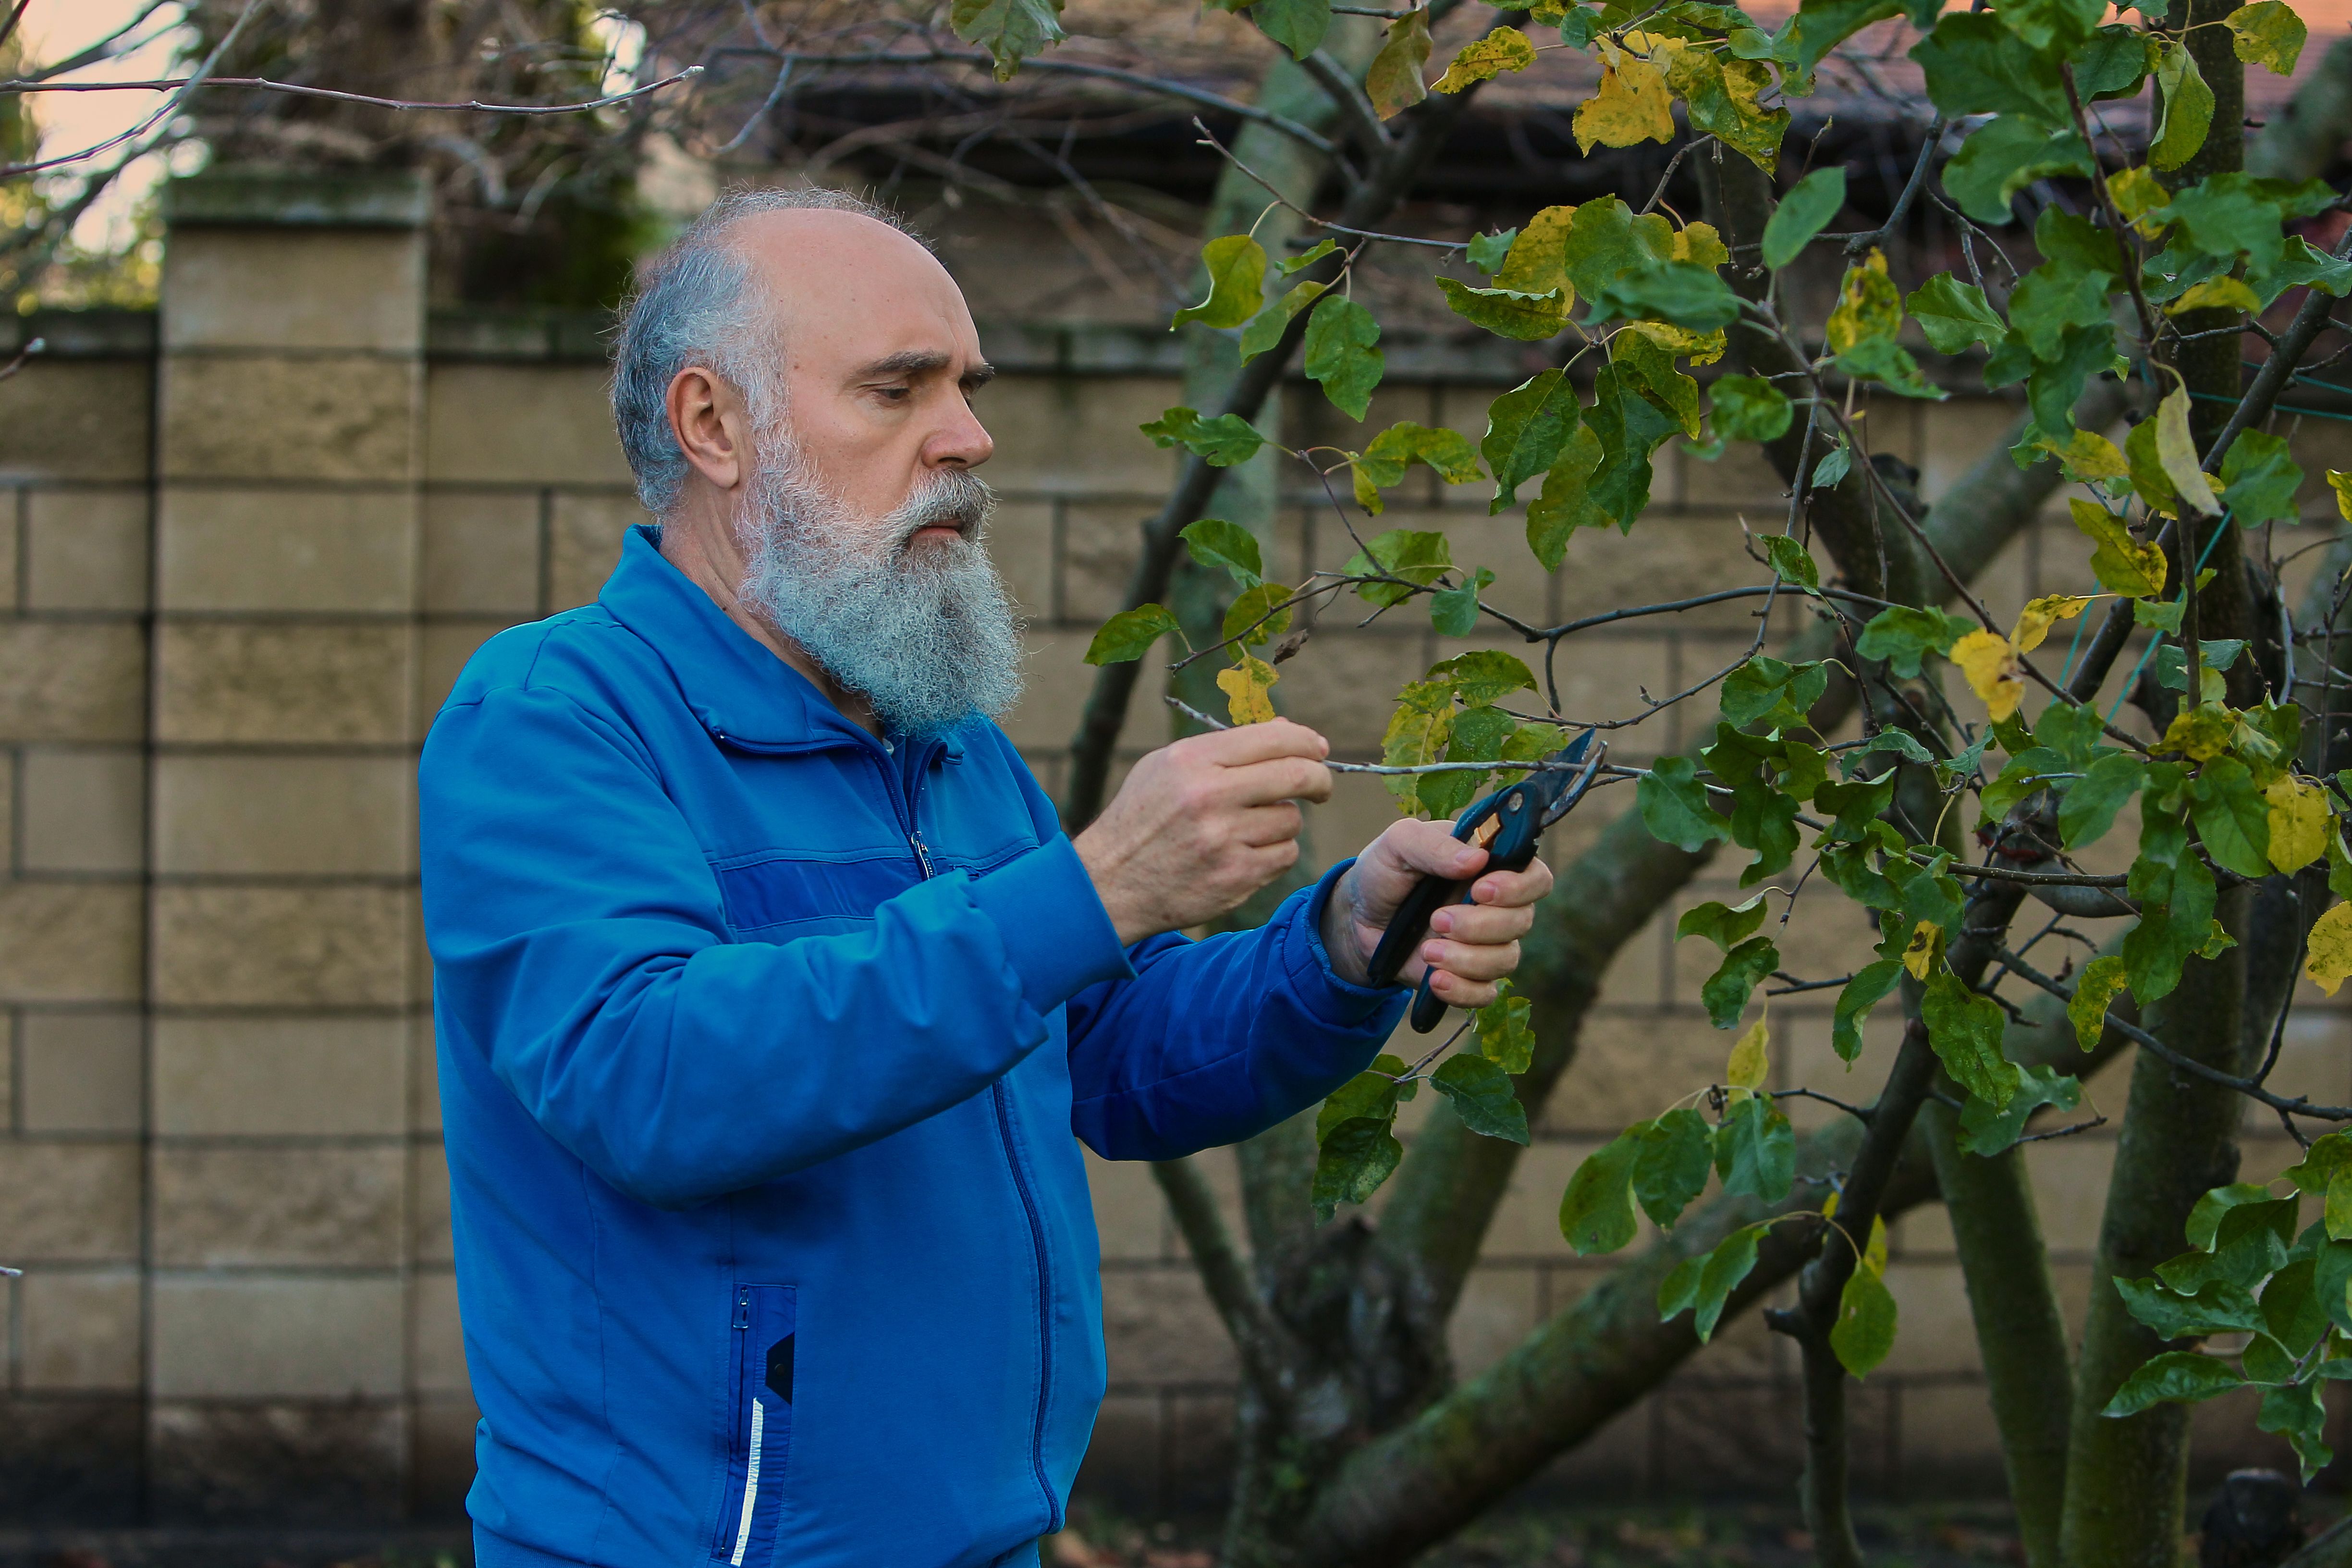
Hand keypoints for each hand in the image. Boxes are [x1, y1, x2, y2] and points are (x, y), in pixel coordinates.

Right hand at [1074, 718, 1334, 943]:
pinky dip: (1274, 853)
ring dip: (1282, 822)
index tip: (1318, 751)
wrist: (1109, 883)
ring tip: (1250, 827)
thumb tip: (1288, 731)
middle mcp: (1209, 796)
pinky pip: (1283, 856)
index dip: (1307, 742)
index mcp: (1193, 760)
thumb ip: (1227, 748)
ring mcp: (1223, 840)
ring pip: (1291, 820)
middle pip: (1297, 775)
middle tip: (1320, 787)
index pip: (1275, 738)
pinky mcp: (1235, 877)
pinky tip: (1245, 853)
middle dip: (1319, 779)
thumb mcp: (1167, 767)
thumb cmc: (1142, 818)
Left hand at [1321, 817, 1554, 1005]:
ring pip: (1505, 959)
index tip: (1481, 889)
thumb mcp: (1400, 844)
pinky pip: (1484, 994)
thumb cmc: (1386, 871)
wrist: (1358, 916)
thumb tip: (1477, 859)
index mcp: (1492, 867)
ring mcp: (1486, 944)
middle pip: (1521, 921)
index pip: (1535, 878)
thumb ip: (1435, 845)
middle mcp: (1498, 907)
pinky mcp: (1467, 976)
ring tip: (1427, 950)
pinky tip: (1434, 980)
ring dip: (1467, 958)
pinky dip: (1462, 990)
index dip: (1518, 887)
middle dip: (1480, 925)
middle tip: (1437, 918)